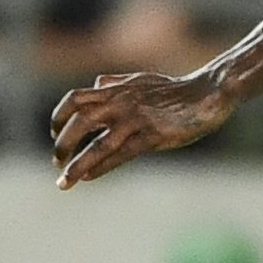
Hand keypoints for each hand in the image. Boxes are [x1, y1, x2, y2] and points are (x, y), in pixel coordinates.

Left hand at [50, 66, 232, 186]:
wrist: (207, 93)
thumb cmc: (176, 88)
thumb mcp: (141, 80)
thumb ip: (116, 83)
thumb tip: (97, 83)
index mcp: (116, 91)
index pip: (75, 100)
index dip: (59, 117)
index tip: (54, 134)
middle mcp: (121, 103)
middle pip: (80, 122)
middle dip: (63, 144)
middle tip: (57, 162)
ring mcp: (136, 120)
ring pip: (98, 145)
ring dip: (77, 165)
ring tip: (64, 182)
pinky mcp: (153, 136)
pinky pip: (121, 155)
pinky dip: (102, 167)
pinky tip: (88, 177)